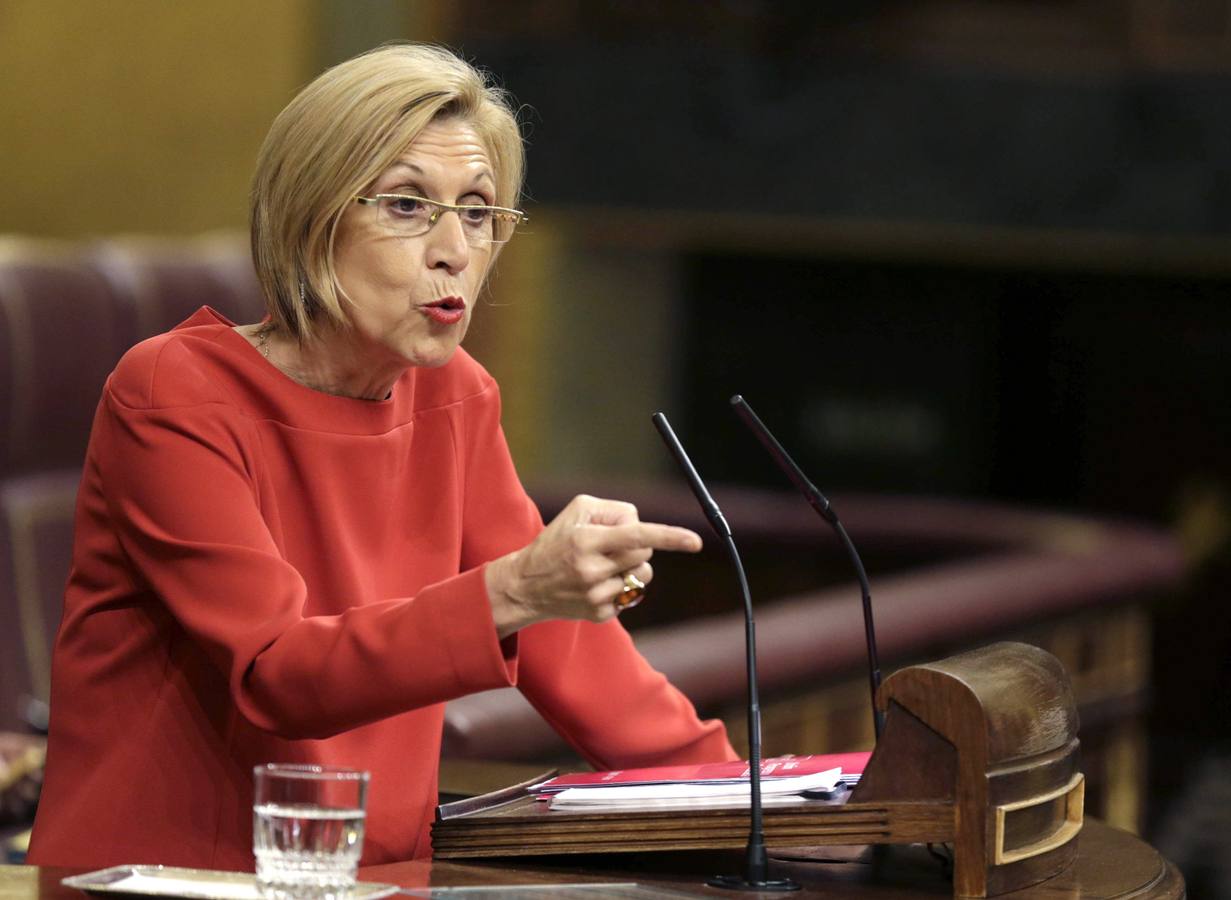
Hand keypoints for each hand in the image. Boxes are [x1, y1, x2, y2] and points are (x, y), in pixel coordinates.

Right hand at [485, 494, 702, 636]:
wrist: (526, 586)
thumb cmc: (556, 541)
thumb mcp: (577, 511)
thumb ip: (614, 511)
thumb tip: (643, 527)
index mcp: (587, 541)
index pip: (637, 536)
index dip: (670, 537)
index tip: (696, 542)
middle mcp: (592, 570)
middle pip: (644, 554)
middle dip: (638, 546)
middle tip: (613, 545)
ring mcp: (596, 596)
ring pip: (642, 576)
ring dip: (633, 567)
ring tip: (606, 565)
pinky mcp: (600, 615)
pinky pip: (630, 595)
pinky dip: (621, 586)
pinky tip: (596, 585)